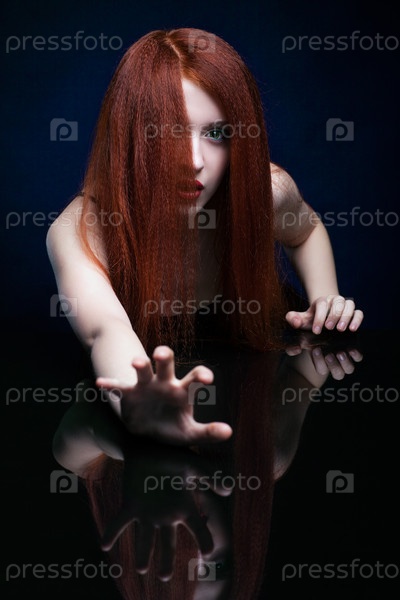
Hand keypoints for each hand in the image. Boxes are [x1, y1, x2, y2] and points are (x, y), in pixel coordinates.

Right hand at [96, 346, 232, 444]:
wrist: (147, 431)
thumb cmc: (173, 427)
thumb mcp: (190, 433)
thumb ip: (208, 432)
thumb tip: (229, 431)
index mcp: (182, 390)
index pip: (194, 377)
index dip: (201, 375)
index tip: (207, 379)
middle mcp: (164, 383)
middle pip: (166, 363)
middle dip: (164, 355)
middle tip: (162, 354)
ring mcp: (145, 386)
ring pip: (142, 368)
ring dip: (140, 363)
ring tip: (136, 362)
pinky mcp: (128, 394)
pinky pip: (117, 387)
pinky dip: (109, 385)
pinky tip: (100, 383)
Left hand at [100, 443, 230, 580]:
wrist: (149, 446)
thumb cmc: (174, 456)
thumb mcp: (194, 465)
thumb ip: (211, 476)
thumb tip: (229, 489)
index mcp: (183, 508)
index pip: (197, 529)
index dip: (204, 541)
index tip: (208, 553)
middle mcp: (166, 516)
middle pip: (167, 543)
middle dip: (165, 560)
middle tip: (164, 576)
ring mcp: (147, 513)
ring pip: (144, 539)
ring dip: (142, 554)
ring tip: (142, 569)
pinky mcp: (130, 506)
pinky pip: (120, 522)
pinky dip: (111, 533)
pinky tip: (104, 545)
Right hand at [284, 329, 362, 379]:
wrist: (326, 319)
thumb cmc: (312, 329)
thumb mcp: (301, 334)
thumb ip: (293, 341)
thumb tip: (295, 350)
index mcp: (322, 362)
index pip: (322, 370)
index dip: (319, 362)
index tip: (315, 349)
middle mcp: (335, 362)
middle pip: (338, 374)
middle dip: (333, 366)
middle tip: (329, 354)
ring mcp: (345, 357)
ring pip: (349, 369)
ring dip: (345, 362)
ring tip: (340, 352)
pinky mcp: (354, 350)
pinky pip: (358, 358)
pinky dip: (355, 355)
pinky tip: (351, 348)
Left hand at [286, 295, 363, 334]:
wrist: (324, 320)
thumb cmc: (313, 320)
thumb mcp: (302, 320)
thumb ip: (293, 319)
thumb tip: (295, 322)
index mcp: (321, 301)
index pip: (321, 304)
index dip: (319, 317)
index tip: (316, 331)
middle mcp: (335, 300)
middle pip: (337, 302)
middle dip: (333, 315)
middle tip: (329, 328)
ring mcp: (346, 306)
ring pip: (349, 305)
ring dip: (346, 317)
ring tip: (341, 329)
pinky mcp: (354, 313)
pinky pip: (359, 313)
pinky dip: (357, 320)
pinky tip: (352, 329)